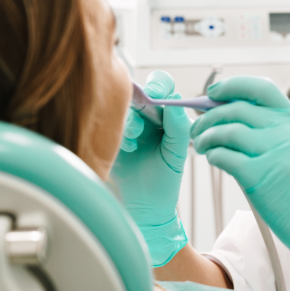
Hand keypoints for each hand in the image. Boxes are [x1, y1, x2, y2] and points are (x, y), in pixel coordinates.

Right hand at [111, 70, 189, 266]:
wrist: (145, 205)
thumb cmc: (165, 179)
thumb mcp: (177, 154)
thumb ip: (178, 127)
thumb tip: (174, 102)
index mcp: (167, 115)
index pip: (164, 86)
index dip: (160, 85)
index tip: (158, 96)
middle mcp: (147, 115)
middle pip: (141, 89)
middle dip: (143, 96)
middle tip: (145, 105)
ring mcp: (128, 124)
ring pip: (124, 107)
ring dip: (131, 119)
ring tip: (135, 138)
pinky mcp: (111, 135)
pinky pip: (110, 122)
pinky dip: (120, 132)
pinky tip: (128, 148)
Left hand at [189, 76, 289, 290]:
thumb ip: (273, 132)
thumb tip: (229, 117)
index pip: (260, 88)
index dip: (232, 86)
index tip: (213, 92)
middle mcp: (287, 132)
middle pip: (236, 108)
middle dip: (209, 116)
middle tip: (198, 128)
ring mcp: (275, 153)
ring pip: (226, 131)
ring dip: (206, 137)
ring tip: (203, 147)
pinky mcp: (260, 177)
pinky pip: (224, 156)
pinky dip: (214, 156)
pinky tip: (215, 161)